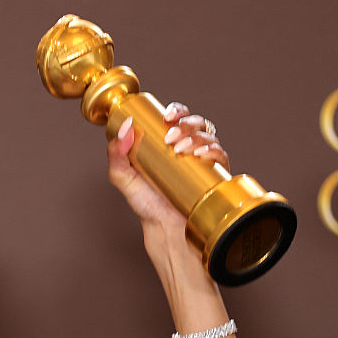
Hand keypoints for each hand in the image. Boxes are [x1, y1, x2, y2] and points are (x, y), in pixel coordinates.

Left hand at [107, 102, 229, 229]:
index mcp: (168, 143)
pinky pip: (221, 155)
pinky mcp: (215, 173)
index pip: (177, 118)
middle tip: (170, 137)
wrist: (162, 226)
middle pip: (195, 123)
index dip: (176, 111)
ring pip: (208, 135)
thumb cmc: (146, 202)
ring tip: (180, 149)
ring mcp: (202, 160)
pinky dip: (212, 150)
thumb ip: (116, 154)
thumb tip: (125, 127)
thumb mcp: (123, 177)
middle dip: (185, 123)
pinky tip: (200, 155)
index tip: (167, 116)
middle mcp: (187, 147)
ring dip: (195, 137)